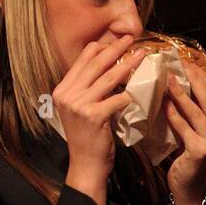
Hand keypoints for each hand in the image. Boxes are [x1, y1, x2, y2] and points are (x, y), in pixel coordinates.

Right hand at [52, 34, 146, 204]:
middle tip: (131, 39)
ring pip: (109, 77)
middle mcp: (67, 94)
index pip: (82, 59)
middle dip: (116, 49)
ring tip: (141, 56)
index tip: (117, 41)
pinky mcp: (93, 115)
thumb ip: (88, 89)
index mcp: (62, 89)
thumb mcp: (80, 109)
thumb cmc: (87, 138)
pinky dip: (132, 93)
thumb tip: (108, 67)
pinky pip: (117, 98)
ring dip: (128, 65)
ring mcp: (78, 105)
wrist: (85, 165)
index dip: (101, 47)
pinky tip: (143, 88)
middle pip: (96, 63)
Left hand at [164, 63, 205, 204]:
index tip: (191, 64)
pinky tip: (164, 103)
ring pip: (197, 112)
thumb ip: (200, 111)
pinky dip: (173, 114)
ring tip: (169, 80)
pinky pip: (184, 127)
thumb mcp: (201, 131)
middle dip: (194, 81)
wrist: (190, 186)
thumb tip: (188, 80)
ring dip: (181, 94)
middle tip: (178, 65)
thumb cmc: (192, 156)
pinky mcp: (201, 151)